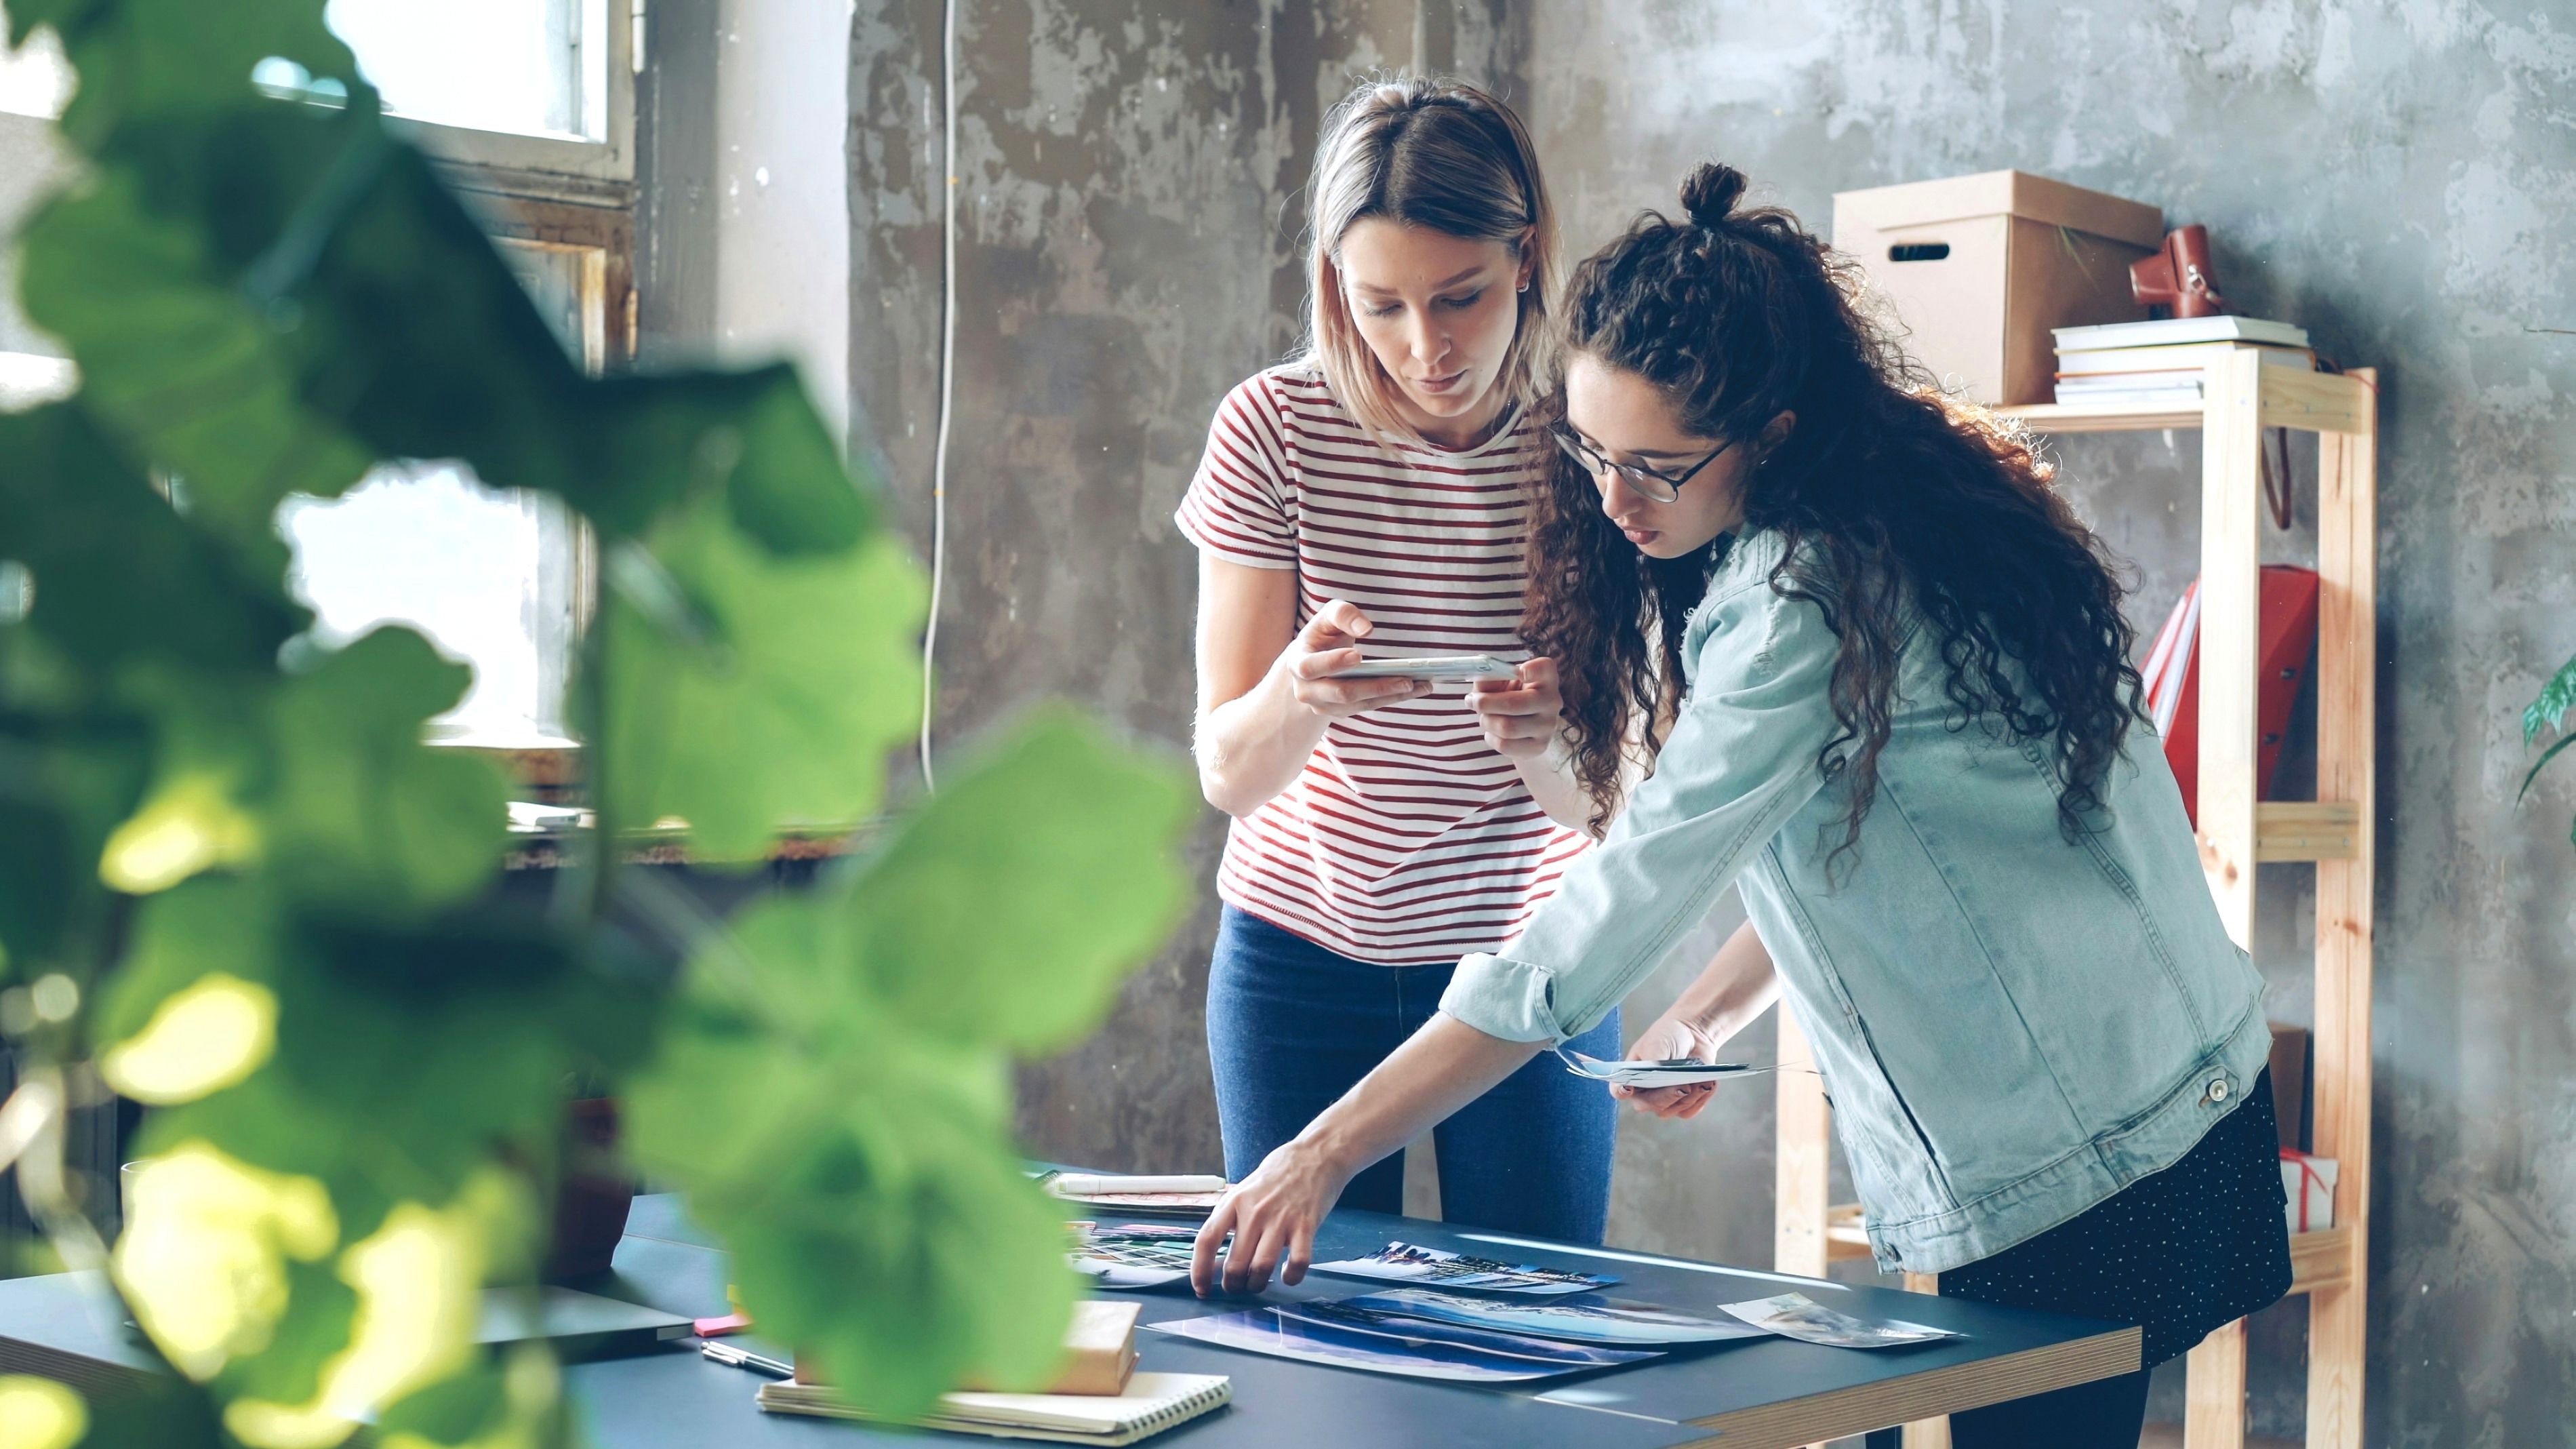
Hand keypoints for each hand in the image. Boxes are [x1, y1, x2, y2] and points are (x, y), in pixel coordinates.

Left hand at [1190, 1137, 1353, 1295]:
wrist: (1314, 1156)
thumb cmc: (1276, 1178)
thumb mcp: (1243, 1191)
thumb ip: (1230, 1220)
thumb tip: (1215, 1258)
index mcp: (1233, 1202)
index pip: (1206, 1240)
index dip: (1200, 1270)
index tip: (1202, 1289)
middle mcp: (1254, 1211)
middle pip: (1234, 1264)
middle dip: (1233, 1285)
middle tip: (1238, 1287)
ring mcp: (1280, 1218)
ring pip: (1261, 1268)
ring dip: (1257, 1285)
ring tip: (1258, 1284)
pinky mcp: (1306, 1225)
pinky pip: (1298, 1262)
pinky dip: (1292, 1277)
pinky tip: (1289, 1275)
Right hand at [1281, 600, 1429, 717]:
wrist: (1312, 661)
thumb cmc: (1324, 635)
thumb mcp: (1328, 616)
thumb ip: (1344, 614)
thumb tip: (1366, 628)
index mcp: (1298, 662)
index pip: (1311, 667)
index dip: (1333, 663)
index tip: (1358, 655)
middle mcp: (1307, 690)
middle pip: (1342, 693)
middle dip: (1376, 687)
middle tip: (1406, 680)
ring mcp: (1324, 705)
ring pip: (1360, 704)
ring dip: (1392, 696)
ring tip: (1421, 685)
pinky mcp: (1341, 712)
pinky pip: (1368, 707)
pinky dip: (1393, 698)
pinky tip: (1417, 688)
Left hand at [1468, 657, 1564, 759]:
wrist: (1524, 727)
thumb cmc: (1510, 696)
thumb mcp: (1500, 682)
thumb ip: (1488, 679)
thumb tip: (1480, 687)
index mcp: (1545, 677)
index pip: (1544, 668)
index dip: (1531, 669)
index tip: (1518, 672)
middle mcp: (1552, 700)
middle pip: (1513, 704)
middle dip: (1485, 703)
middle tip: (1473, 701)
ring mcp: (1548, 726)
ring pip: (1506, 727)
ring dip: (1486, 721)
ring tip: (1484, 717)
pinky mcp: (1539, 746)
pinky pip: (1505, 745)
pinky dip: (1491, 737)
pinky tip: (1493, 732)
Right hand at [1612, 1013, 1721, 1119]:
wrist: (1693, 1035)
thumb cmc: (1668, 1036)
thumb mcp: (1657, 1044)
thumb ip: (1652, 1060)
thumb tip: (1655, 1075)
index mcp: (1631, 1076)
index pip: (1618, 1090)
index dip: (1622, 1091)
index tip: (1630, 1088)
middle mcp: (1644, 1092)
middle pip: (1649, 1105)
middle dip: (1667, 1096)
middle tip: (1683, 1085)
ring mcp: (1664, 1100)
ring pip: (1671, 1111)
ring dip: (1689, 1096)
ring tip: (1700, 1079)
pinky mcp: (1683, 1103)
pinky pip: (1689, 1112)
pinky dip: (1700, 1099)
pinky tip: (1706, 1084)